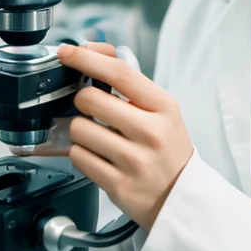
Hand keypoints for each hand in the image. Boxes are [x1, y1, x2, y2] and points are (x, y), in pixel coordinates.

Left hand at [55, 42, 192, 230]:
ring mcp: (135, 160)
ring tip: (96, 138)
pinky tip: (96, 156)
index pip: (119, 72)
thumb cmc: (167, 150)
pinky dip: (80, 153)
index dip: (87, 58)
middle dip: (80, 101)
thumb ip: (131, 84)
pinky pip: (78, 157)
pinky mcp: (118, 184)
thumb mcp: (163, 112)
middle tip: (89, 109)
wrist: (182, 198)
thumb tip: (93, 51)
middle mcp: (151, 132)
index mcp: (164, 107)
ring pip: (79, 129)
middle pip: (90, 99)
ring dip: (79, 131)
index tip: (67, 52)